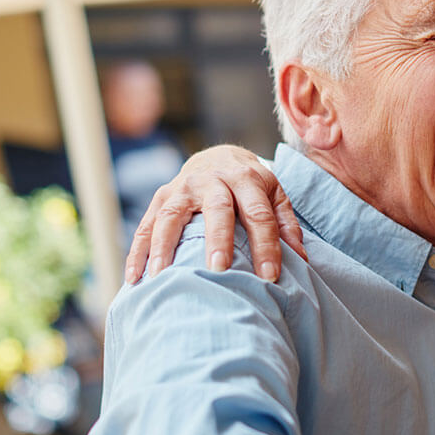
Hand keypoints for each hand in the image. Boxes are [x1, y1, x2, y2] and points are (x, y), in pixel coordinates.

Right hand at [125, 145, 306, 283]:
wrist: (218, 157)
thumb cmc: (251, 186)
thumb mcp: (275, 196)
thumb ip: (286, 224)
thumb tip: (301, 260)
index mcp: (246, 180)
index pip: (259, 215)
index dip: (266, 246)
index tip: (270, 276)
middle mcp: (213, 180)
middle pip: (217, 210)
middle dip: (217, 240)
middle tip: (218, 270)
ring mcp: (182, 187)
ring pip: (171, 216)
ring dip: (164, 247)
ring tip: (160, 278)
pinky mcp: (160, 196)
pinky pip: (146, 225)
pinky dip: (138, 251)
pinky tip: (133, 278)